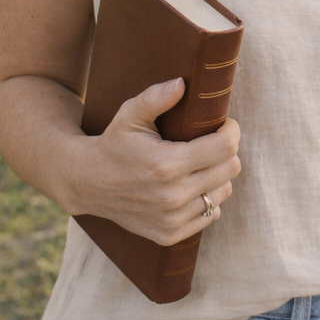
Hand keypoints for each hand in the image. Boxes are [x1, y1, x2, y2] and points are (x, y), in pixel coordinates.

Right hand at [64, 79, 241, 244]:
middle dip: (227, 151)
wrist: (88, 184)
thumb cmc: (114, 143)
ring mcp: (172, 219)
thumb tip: (181, 84)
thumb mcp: (129, 115)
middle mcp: (172, 196)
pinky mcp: (170, 234)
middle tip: (211, 142)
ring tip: (199, 165)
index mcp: (167, 165)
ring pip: (223, 192)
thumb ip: (155, 98)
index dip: (231, 132)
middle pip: (230, 169)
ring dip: (218, 176)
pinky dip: (207, 199)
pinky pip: (211, 214)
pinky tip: (191, 187)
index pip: (225, 148)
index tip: (225, 125)